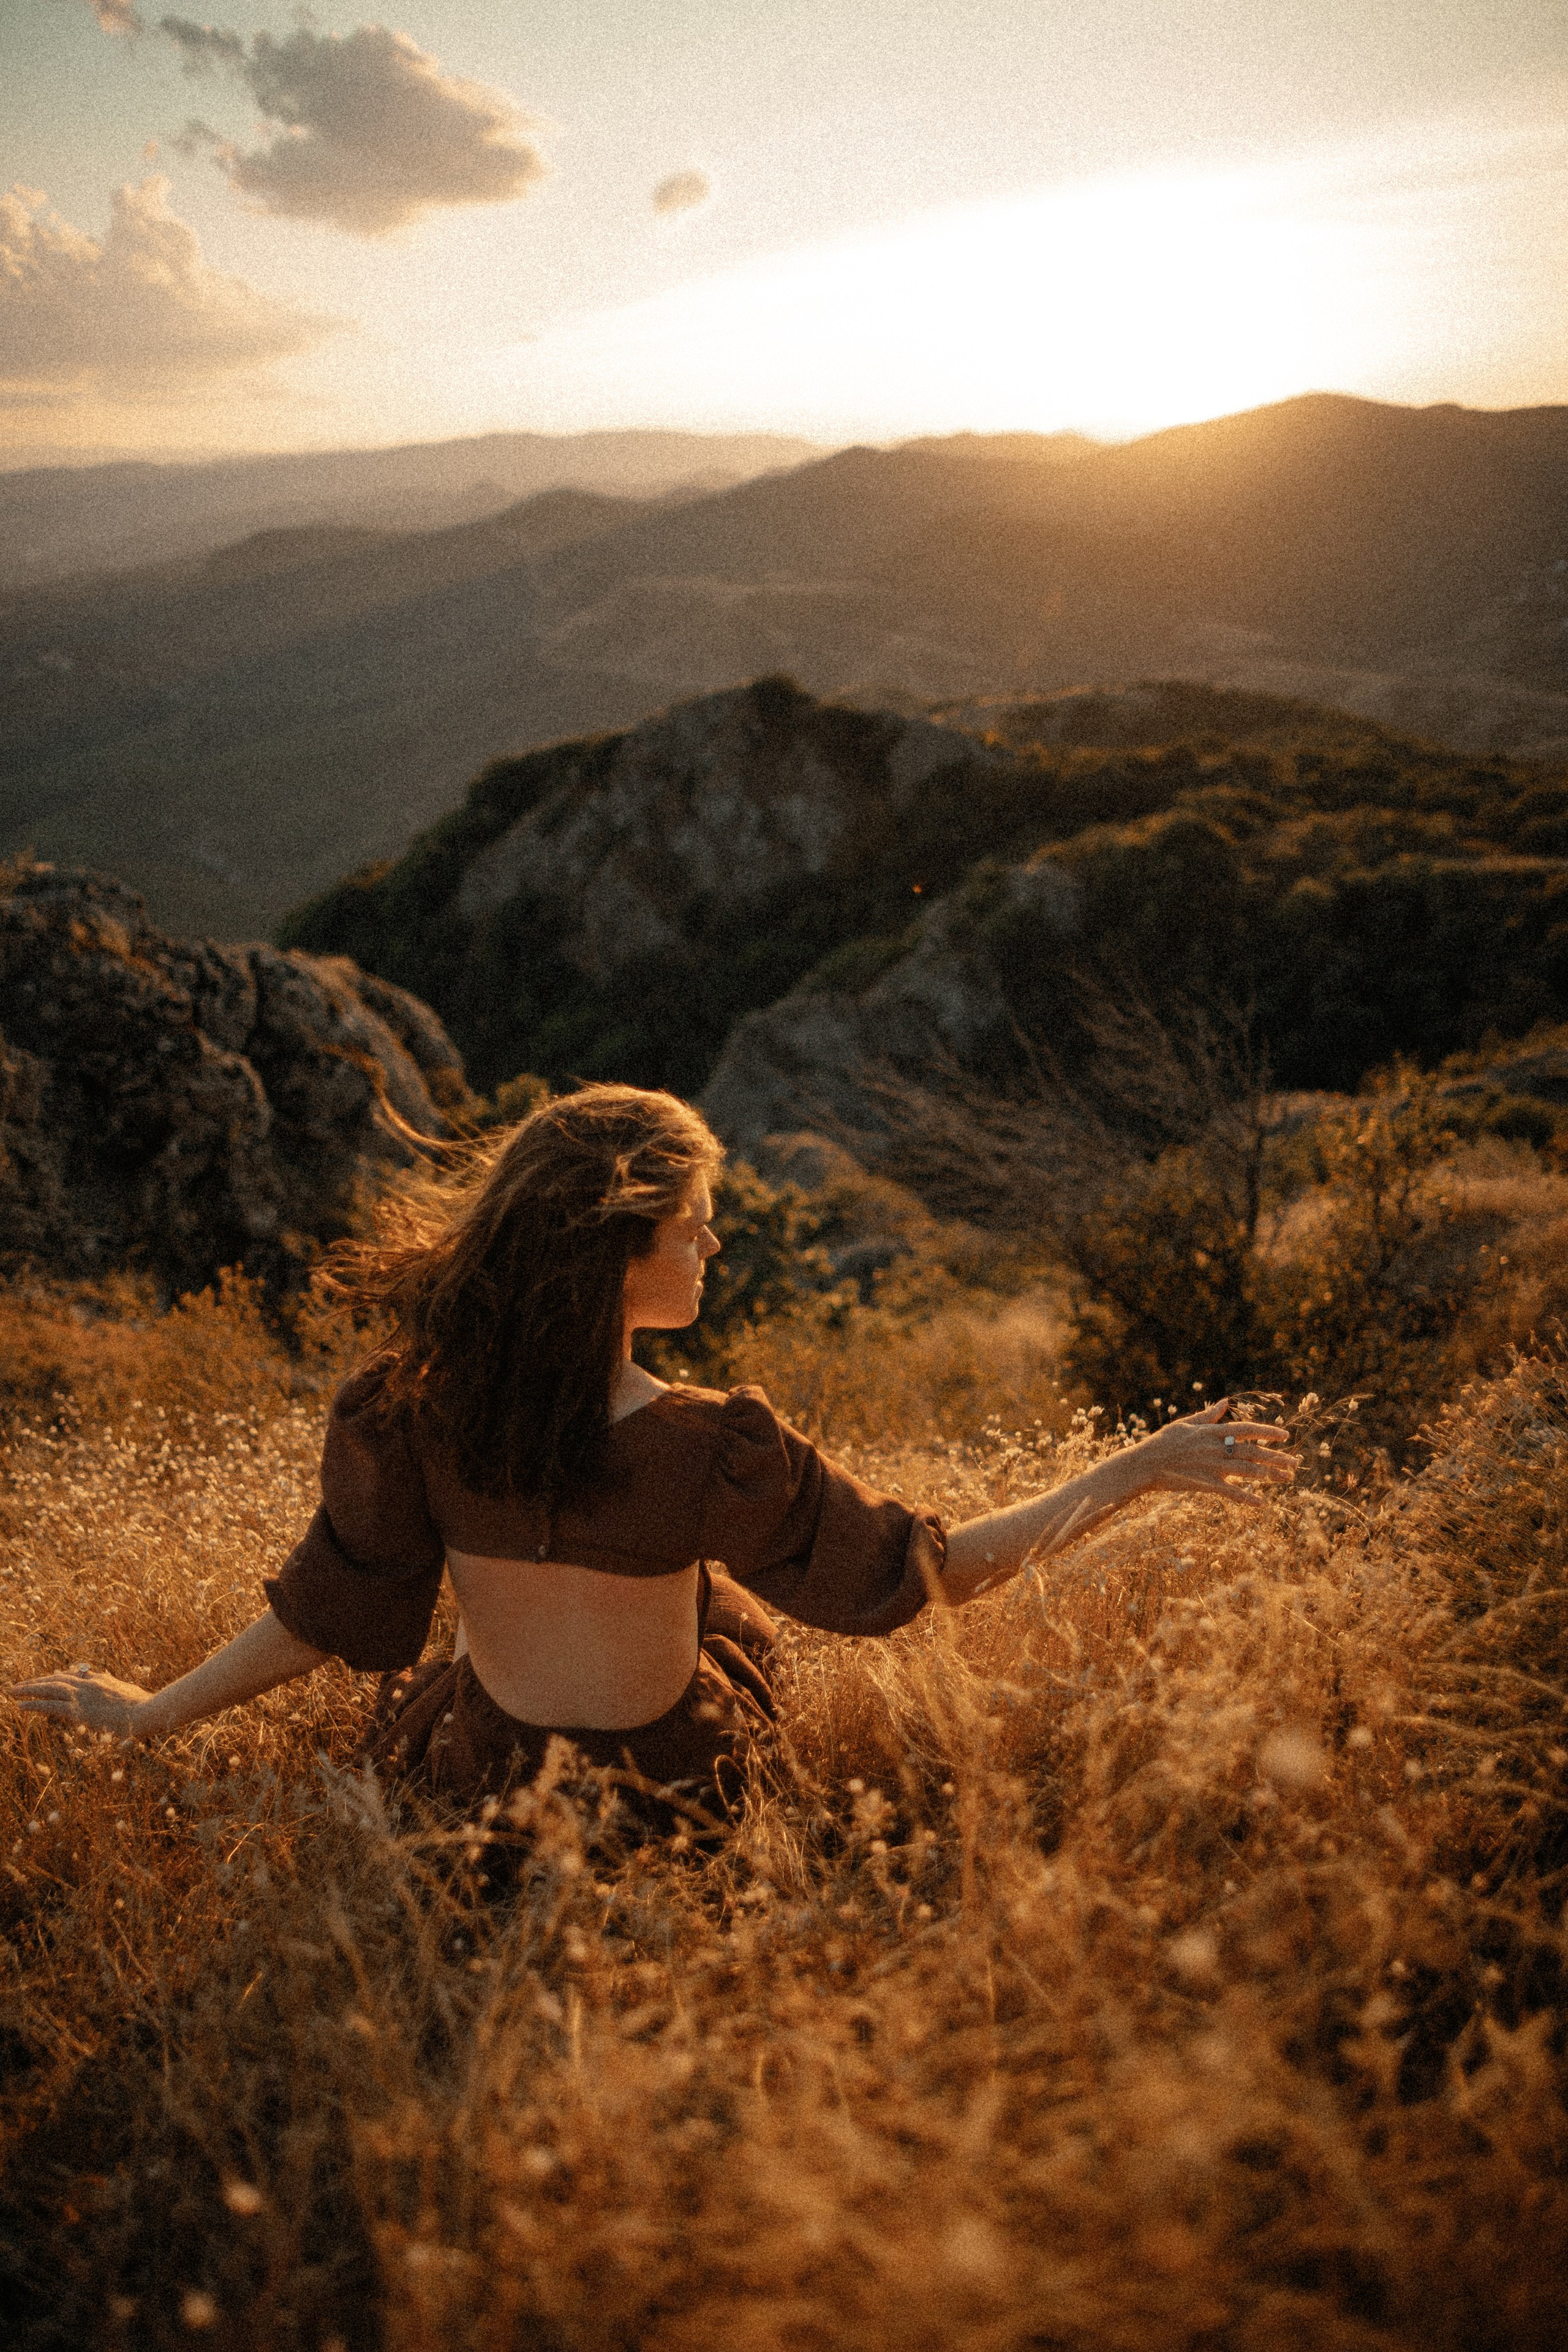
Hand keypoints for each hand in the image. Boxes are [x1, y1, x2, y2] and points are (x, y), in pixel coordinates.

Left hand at [7, 1662, 155, 1739]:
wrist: (147, 1712)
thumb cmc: (143, 1705)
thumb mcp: (127, 1691)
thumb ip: (113, 1683)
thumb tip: (104, 1676)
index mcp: (101, 1680)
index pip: (74, 1676)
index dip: (58, 1677)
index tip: (47, 1679)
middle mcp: (89, 1684)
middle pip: (57, 1679)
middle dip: (38, 1681)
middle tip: (21, 1684)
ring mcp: (83, 1695)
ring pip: (50, 1688)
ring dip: (29, 1688)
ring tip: (13, 1690)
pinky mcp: (78, 1710)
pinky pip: (49, 1705)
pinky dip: (33, 1704)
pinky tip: (19, 1705)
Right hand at [1135, 1399, 1297, 1508]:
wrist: (1144, 1464)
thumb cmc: (1162, 1442)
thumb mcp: (1185, 1424)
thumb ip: (1208, 1415)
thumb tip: (1226, 1402)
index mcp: (1211, 1431)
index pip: (1246, 1429)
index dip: (1267, 1432)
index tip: (1285, 1435)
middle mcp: (1215, 1448)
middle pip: (1252, 1451)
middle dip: (1276, 1457)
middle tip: (1295, 1462)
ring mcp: (1211, 1466)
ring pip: (1247, 1470)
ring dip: (1269, 1475)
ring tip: (1286, 1478)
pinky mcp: (1205, 1484)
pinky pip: (1231, 1492)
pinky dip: (1247, 1498)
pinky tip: (1262, 1503)